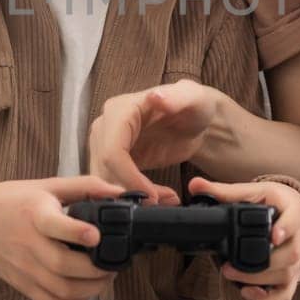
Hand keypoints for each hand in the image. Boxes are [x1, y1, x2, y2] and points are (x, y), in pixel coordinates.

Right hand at [0, 176, 126, 299]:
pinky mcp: (23, 285)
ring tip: (106, 277)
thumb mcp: (45, 186)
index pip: (53, 225)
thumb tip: (121, 192)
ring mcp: (25, 268)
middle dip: (96, 269)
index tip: (96, 236)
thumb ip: (85, 187)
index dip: (77, 232)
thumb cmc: (11, 202)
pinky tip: (86, 291)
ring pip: (61, 289)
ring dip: (91, 288)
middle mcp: (28, 244)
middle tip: (114, 262)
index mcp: (34, 213)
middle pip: (63, 265)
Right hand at [87, 78, 223, 204]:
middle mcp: (105, 127)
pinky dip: (136, 196)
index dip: (128, 177)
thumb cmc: (195, 105)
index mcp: (119, 110)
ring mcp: (106, 145)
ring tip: (165, 199)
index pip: (111, 151)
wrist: (195, 120)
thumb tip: (155, 97)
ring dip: (134, 197)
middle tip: (160, 202)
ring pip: (106, 181)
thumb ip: (176, 97)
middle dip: (130, 190)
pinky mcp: (114, 161)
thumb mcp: (193, 98)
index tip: (152, 195)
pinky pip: (115, 185)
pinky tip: (160, 197)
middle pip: (104, 170)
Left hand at [186, 176, 299, 299]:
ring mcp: (298, 260)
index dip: (286, 229)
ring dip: (258, 280)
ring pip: (286, 276)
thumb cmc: (274, 201)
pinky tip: (247, 293)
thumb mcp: (254, 191)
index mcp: (294, 211)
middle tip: (229, 267)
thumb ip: (225, 191)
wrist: (292, 211)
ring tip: (230, 275)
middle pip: (291, 255)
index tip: (274, 236)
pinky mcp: (291, 277)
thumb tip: (195, 185)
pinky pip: (285, 295)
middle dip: (261, 265)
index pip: (295, 220)